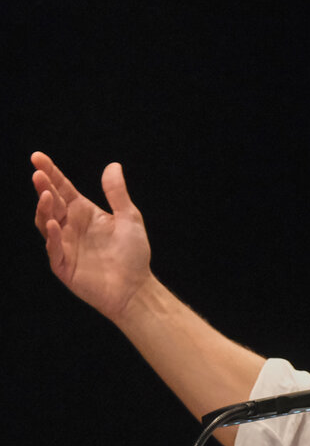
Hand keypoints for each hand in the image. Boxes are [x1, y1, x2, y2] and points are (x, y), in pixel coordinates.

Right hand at [31, 152, 152, 319]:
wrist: (136, 288)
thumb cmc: (133, 255)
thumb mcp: (129, 219)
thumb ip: (118, 194)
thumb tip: (114, 165)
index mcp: (83, 213)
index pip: (62, 188)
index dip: (50, 173)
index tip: (37, 157)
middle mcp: (70, 226)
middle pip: (51, 202)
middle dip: (43, 187)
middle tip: (38, 174)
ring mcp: (65, 245)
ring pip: (46, 223)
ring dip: (44, 209)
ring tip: (46, 196)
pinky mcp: (63, 265)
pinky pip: (54, 248)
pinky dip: (53, 236)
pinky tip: (56, 224)